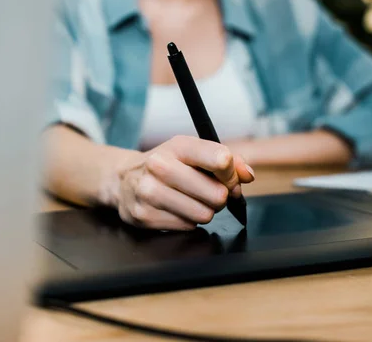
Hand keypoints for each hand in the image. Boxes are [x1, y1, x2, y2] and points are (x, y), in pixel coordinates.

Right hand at [112, 136, 254, 229]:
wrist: (124, 178)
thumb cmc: (167, 163)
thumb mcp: (193, 152)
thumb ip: (228, 160)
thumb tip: (247, 175)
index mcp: (178, 146)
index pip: (221, 159)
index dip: (233, 174)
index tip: (229, 178)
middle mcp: (160, 165)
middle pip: (217, 194)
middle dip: (220, 197)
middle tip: (209, 192)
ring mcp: (150, 192)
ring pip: (204, 214)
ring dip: (204, 211)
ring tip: (191, 200)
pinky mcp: (144, 216)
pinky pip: (187, 227)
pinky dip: (187, 221)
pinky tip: (175, 209)